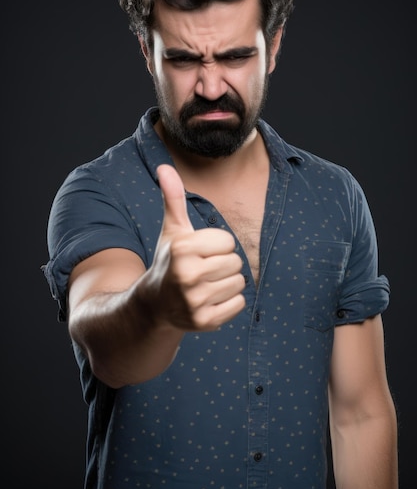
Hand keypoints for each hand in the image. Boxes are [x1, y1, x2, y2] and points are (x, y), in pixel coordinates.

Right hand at [144, 164, 245, 330]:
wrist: (153, 305)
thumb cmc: (168, 262)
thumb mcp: (172, 230)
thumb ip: (173, 198)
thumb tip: (165, 167)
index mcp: (182, 249)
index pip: (227, 241)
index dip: (216, 246)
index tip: (199, 254)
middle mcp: (187, 275)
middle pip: (236, 263)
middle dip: (223, 265)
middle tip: (202, 271)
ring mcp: (195, 301)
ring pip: (239, 283)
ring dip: (226, 284)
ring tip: (205, 285)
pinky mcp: (205, 321)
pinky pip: (238, 304)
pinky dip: (228, 303)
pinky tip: (209, 301)